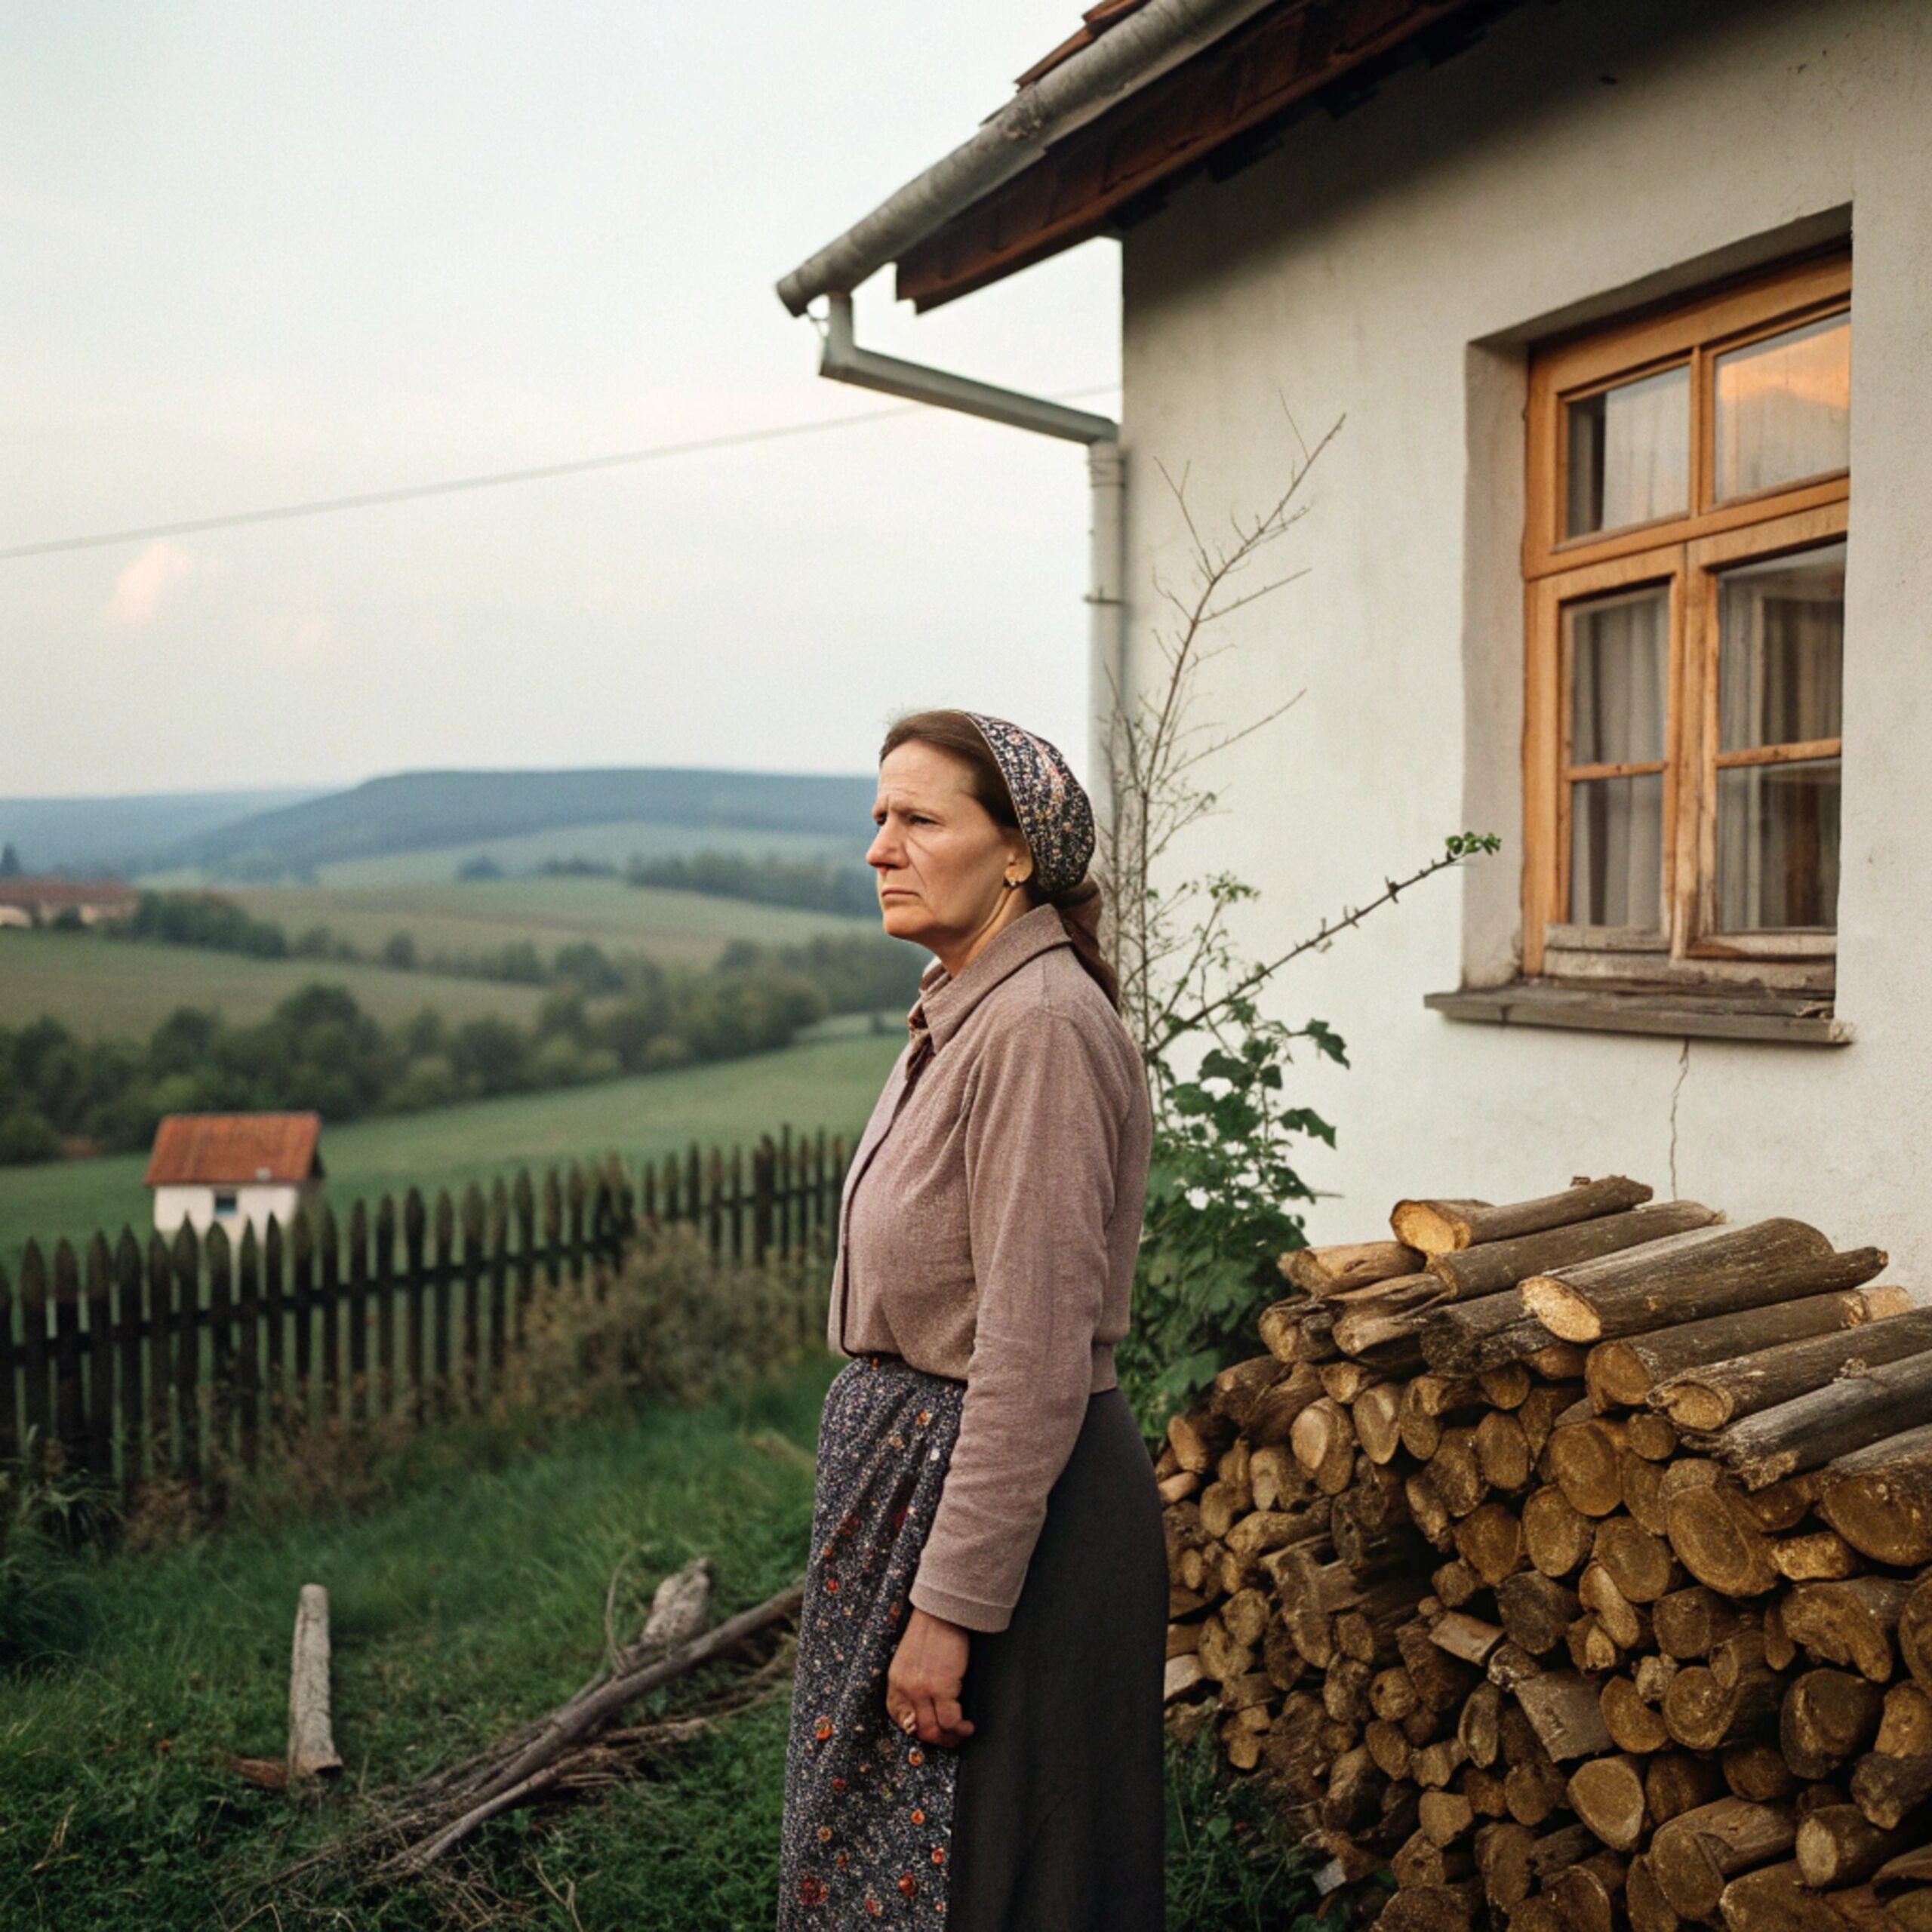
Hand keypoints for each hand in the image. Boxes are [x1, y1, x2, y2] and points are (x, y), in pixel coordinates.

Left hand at [884, 1606, 975, 1748]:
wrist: (943, 1612)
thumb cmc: (932, 1634)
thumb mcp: (912, 1661)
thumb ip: (912, 1685)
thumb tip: (922, 1716)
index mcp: (895, 1682)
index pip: (898, 1718)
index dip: (916, 1730)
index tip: (933, 1729)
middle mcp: (905, 1688)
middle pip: (918, 1730)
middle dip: (938, 1739)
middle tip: (952, 1737)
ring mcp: (921, 1690)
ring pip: (934, 1731)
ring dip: (950, 1738)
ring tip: (962, 1733)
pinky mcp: (941, 1687)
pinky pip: (950, 1720)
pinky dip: (961, 1728)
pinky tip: (969, 1726)